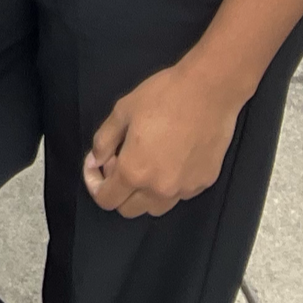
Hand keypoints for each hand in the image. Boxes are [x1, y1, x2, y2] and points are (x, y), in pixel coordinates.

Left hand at [83, 59, 247, 216]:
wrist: (208, 92)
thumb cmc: (162, 97)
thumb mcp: (122, 111)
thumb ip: (104, 140)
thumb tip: (96, 161)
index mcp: (134, 171)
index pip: (106, 200)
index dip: (94, 184)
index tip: (96, 165)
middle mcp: (159, 189)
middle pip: (129, 209)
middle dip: (117, 190)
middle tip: (119, 159)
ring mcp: (184, 190)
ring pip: (155, 207)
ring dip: (143, 193)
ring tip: (145, 160)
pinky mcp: (204, 184)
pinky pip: (179, 195)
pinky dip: (168, 185)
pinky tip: (170, 158)